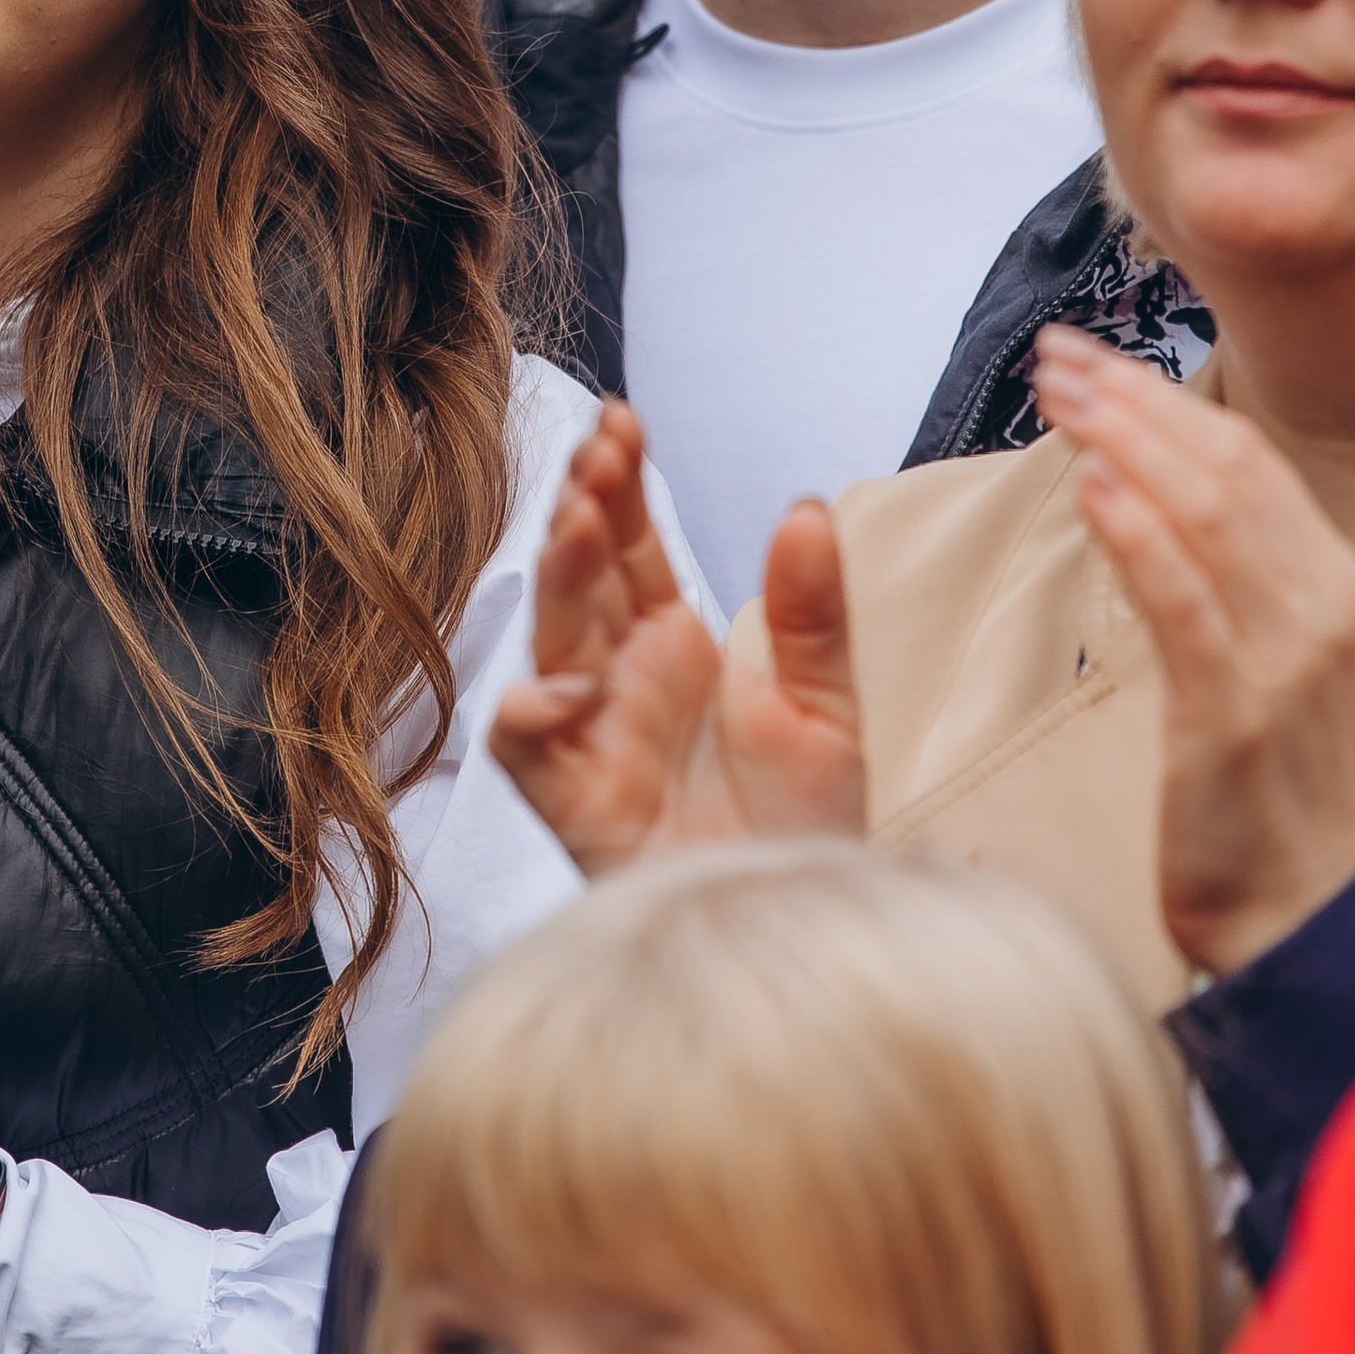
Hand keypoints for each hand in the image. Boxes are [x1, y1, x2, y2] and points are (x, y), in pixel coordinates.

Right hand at [488, 403, 866, 870]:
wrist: (797, 928)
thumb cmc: (804, 830)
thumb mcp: (830, 708)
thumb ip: (813, 616)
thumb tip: (809, 507)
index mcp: (675, 649)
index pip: (634, 549)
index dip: (621, 487)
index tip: (623, 425)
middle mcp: (622, 683)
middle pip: (584, 582)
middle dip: (583, 514)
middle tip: (596, 456)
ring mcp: (592, 737)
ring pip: (552, 644)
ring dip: (560, 585)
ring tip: (581, 526)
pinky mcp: (573, 799)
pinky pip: (525, 748)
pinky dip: (530, 715)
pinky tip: (565, 690)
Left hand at [1035, 326, 1354, 977]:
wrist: (1298, 906)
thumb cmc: (1260, 780)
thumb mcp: (1251, 652)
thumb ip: (1209, 571)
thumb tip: (1132, 483)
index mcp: (1324, 577)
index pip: (1240, 453)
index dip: (1158, 394)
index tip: (1084, 354)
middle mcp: (1317, 601)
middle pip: (1220, 466)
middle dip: (1130, 398)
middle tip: (1050, 355)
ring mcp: (1281, 656)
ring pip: (1205, 516)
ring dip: (1122, 443)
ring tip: (1055, 397)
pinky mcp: (1233, 714)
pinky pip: (1185, 605)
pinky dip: (1138, 535)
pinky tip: (1088, 486)